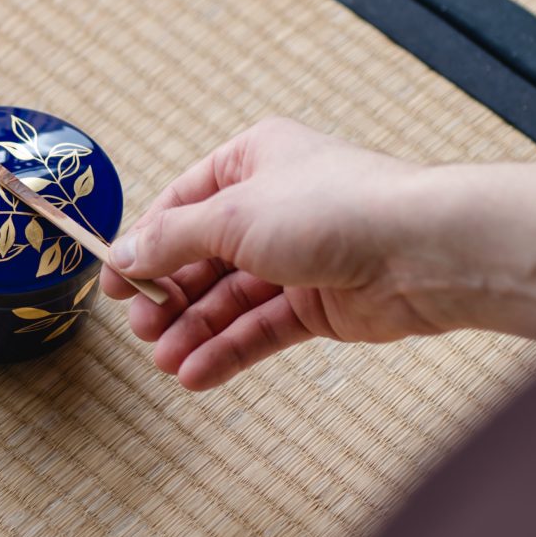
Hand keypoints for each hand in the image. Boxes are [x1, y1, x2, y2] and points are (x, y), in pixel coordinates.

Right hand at [99, 120, 445, 390]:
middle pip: (202, 256)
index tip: (112, 284)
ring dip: (194, 330)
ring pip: (230, 299)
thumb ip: (172, 239)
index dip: (145, 244)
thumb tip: (123, 253)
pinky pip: (261, 329)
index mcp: (252, 161)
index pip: (181, 204)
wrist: (423, 251)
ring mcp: (296, 259)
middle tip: (142, 328)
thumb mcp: (232, 215)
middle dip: (169, 295)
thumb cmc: (331, 209)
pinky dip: (228, 351)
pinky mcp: (319, 305)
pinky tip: (196, 375)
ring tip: (165, 362)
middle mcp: (272, 207)